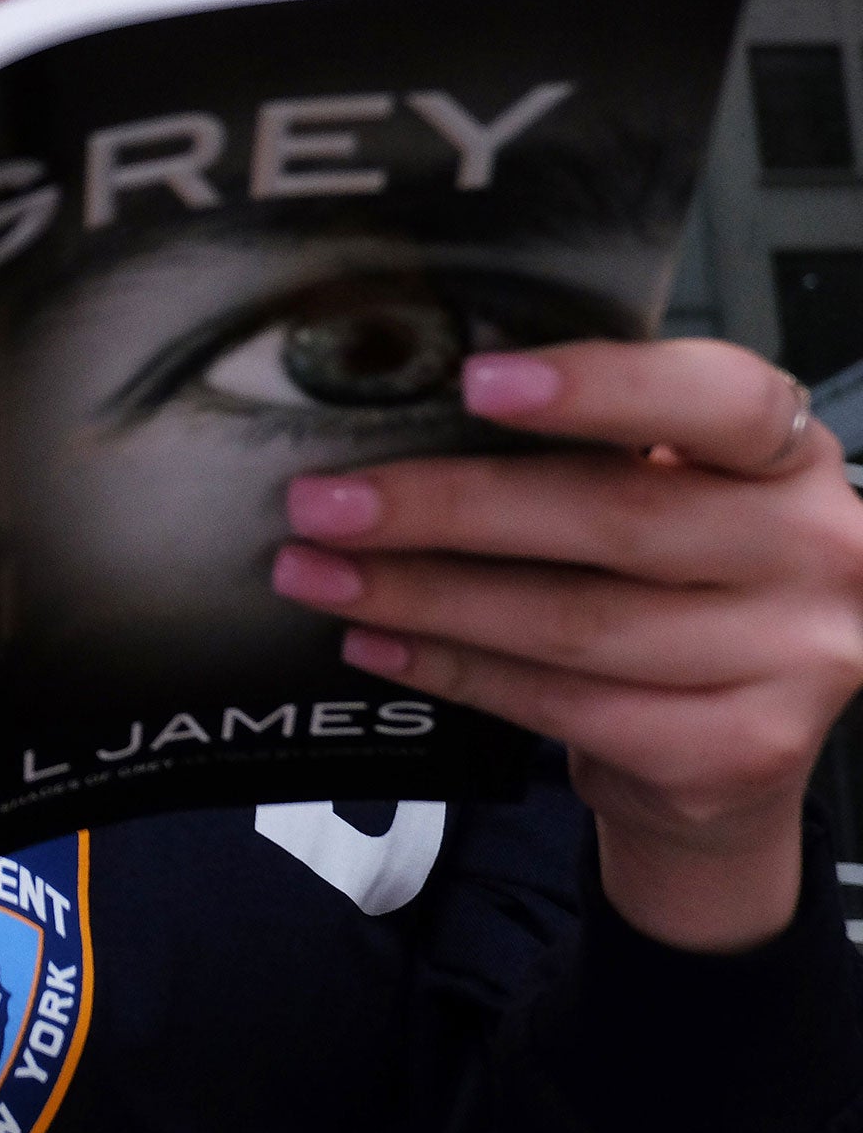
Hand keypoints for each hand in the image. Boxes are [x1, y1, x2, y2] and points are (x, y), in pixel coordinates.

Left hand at [270, 340, 862, 952]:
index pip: (720, 400)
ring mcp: (790, 661)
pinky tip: (374, 644)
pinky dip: (450, 670)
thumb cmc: (671, 586)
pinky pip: (559, 704)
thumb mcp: (665, 494)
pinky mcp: (733, 751)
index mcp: (791, 455)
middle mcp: (816, 552)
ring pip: (571, 623)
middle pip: (611, 519)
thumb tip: (396, 411)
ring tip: (318, 576)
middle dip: (445, 508)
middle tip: (324, 502)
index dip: (600, 385)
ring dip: (421, 597)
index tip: (476, 381)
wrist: (727, 750)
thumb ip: (583, 451)